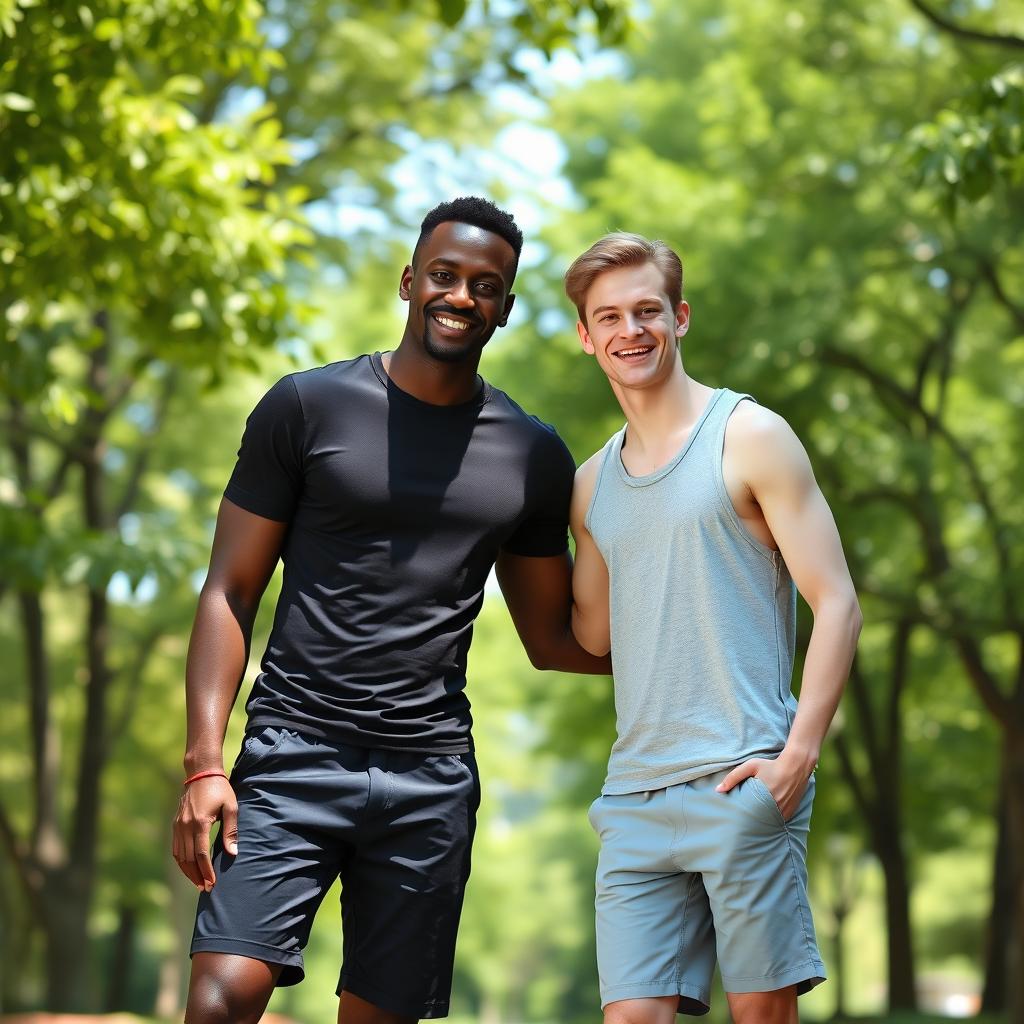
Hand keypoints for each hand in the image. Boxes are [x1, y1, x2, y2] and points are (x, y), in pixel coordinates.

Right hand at [172, 775, 237, 890]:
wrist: (201, 773)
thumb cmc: (220, 789)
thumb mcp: (231, 807)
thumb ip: (231, 831)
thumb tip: (233, 853)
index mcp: (200, 822)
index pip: (201, 855)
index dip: (206, 871)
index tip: (212, 884)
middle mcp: (185, 826)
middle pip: (189, 859)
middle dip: (197, 876)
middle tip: (206, 888)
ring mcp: (178, 826)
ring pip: (179, 856)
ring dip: (188, 872)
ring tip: (198, 883)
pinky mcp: (175, 824)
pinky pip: (175, 848)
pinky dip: (181, 861)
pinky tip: (188, 869)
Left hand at [715, 756, 811, 820]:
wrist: (796, 766)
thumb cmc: (771, 765)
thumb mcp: (750, 767)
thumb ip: (733, 777)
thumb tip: (718, 790)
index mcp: (764, 798)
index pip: (749, 815)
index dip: (742, 818)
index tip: (734, 820)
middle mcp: (775, 808)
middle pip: (758, 820)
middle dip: (751, 822)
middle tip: (741, 824)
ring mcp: (785, 811)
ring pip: (769, 822)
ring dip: (762, 820)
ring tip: (753, 821)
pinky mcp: (791, 812)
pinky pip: (778, 820)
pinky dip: (772, 819)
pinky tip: (766, 816)